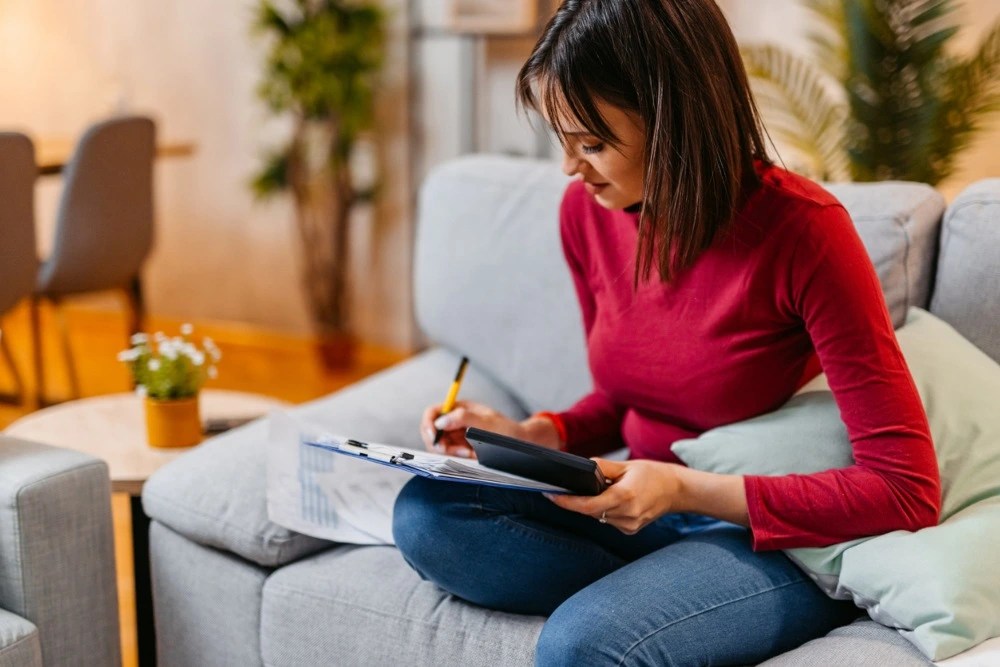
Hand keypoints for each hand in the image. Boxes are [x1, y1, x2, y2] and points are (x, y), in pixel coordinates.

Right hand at [419, 400, 525, 457]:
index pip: (433, 413)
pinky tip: (472, 456)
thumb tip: (440, 422)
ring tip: (468, 453)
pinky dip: (457, 457)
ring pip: (439, 446)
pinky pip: (451, 455)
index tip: (433, 436)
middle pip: (432, 432)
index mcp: (459, 408)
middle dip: (438, 443)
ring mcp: (457, 436)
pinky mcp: (461, 449)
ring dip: (449, 452)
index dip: (429, 424)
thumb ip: (463, 418)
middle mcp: (455, 421)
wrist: (522, 444)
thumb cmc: (507, 430)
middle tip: (449, 451)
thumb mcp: (487, 423)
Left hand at [546, 458, 682, 533]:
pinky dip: (604, 510)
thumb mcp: (626, 465)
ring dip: (592, 505)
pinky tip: (612, 499)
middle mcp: (627, 515)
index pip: (587, 505)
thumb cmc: (652, 474)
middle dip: (577, 500)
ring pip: (598, 516)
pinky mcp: (630, 530)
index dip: (566, 502)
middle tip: (563, 488)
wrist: (677, 490)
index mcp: (625, 497)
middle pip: (589, 511)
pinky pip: (608, 520)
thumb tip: (579, 471)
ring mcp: (629, 525)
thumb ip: (599, 468)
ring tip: (598, 489)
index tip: (550, 494)